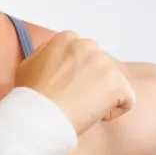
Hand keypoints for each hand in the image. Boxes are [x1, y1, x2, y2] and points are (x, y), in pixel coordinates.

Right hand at [15, 30, 134, 134]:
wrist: (38, 116)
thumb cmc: (29, 97)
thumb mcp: (29, 65)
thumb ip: (47, 56)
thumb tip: (56, 58)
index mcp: (67, 39)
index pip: (84, 57)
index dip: (76, 77)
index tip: (64, 90)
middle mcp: (89, 45)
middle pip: (101, 69)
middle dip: (92, 85)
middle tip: (73, 102)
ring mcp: (105, 63)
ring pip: (114, 84)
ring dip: (101, 98)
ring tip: (80, 109)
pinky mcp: (118, 83)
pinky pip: (126, 101)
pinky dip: (113, 112)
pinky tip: (93, 116)